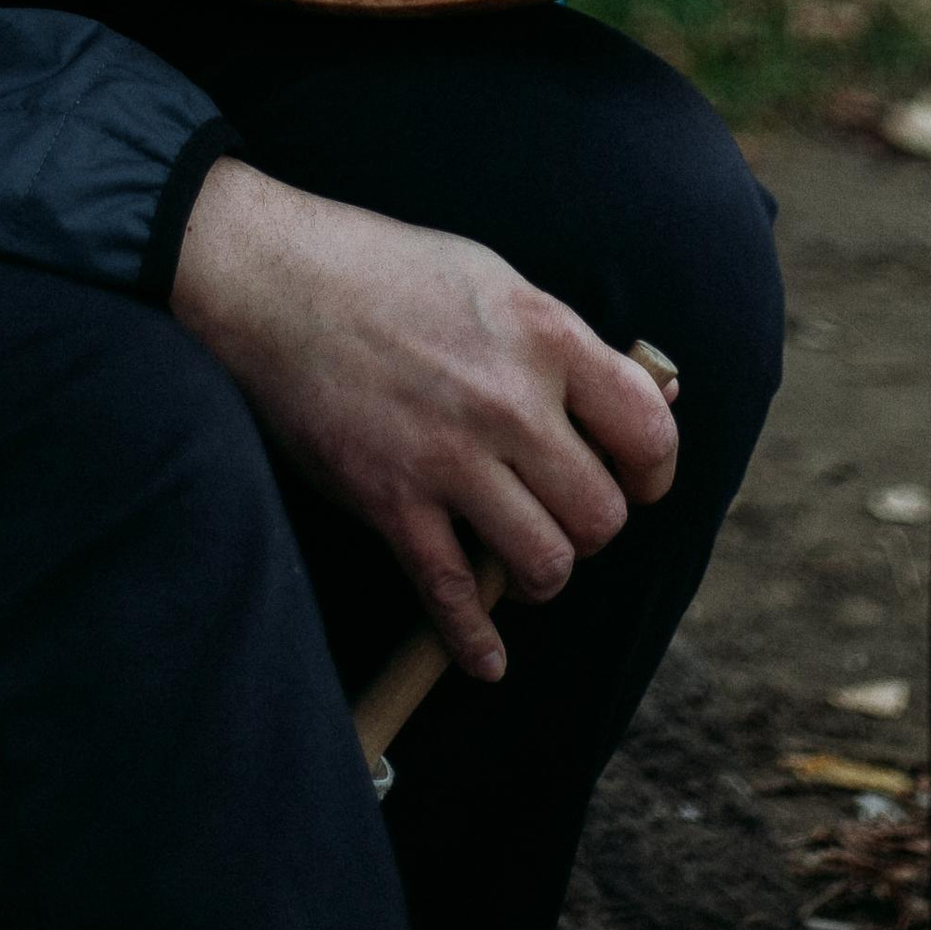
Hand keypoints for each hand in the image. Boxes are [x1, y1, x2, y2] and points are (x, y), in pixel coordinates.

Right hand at [170, 157, 678, 679]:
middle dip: (590, 528)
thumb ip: (565, 342)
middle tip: (562, 512)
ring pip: (544, 564)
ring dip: (539, 574)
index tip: (638, 483)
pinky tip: (487, 657)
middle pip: (601, 515)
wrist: (276, 280)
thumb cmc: (387, 271)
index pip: (648, 430)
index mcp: (544, 335)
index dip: (654, 472)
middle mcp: (508, 401)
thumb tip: (653, 395)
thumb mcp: (494, 278)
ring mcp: (448, 457)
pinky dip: (475, 642)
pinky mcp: (391, 502)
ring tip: (522, 557)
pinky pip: (453, 597)